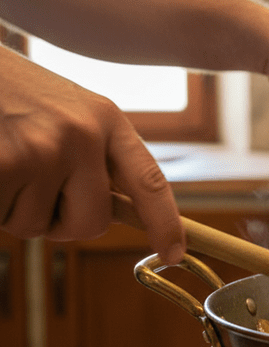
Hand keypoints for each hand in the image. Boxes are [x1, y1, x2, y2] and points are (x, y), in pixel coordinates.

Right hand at [0, 50, 184, 262]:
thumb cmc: (15, 93)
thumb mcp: (72, 113)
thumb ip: (99, 158)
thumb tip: (122, 214)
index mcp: (108, 120)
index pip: (149, 182)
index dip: (165, 223)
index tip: (173, 253)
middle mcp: (83, 134)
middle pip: (90, 223)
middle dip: (61, 223)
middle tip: (35, 189)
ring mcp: (43, 149)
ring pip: (34, 226)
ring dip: (15, 208)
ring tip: (7, 160)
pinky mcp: (4, 163)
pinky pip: (2, 218)